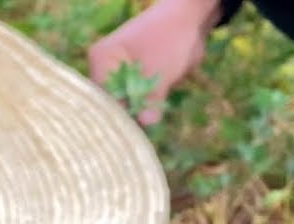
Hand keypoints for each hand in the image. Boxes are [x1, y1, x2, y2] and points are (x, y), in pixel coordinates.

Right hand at [87, 0, 222, 123]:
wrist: (191, 16)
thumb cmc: (173, 37)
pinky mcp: (129, 75)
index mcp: (102, 58)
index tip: (128, 134)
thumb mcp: (163, 71)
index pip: (102, 96)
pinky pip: (129, 97)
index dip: (115, 117)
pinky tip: (146, 122)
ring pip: (119, 101)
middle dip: (123, 118)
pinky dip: (138, 107)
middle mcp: (102, 65)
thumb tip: (145, 124)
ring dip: (132, 114)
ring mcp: (115, 70)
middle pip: (107, 101)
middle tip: (136, 136)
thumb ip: (151, 99)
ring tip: (139, 133)